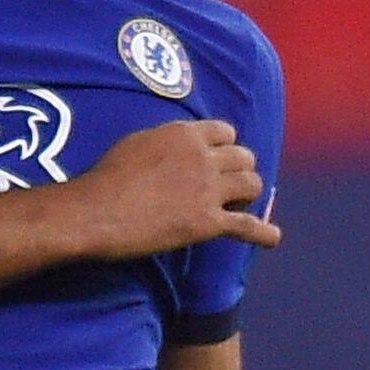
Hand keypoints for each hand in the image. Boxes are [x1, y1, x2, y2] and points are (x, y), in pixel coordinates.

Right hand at [72, 119, 284, 260]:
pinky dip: (264, 233)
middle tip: (229, 185)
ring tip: (239, 205)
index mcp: (185, 134)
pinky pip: (248, 225)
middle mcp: (202, 156)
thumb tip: (176, 148)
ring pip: (252, 184)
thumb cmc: (106, 178)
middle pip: (244, 157)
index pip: (225, 132)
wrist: (96, 212)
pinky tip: (273, 237)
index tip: (219, 159)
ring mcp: (208, 189)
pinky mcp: (208, 221)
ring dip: (249, 194)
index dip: (226, 147)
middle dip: (240, 170)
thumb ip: (166, 143)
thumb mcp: (138, 142)